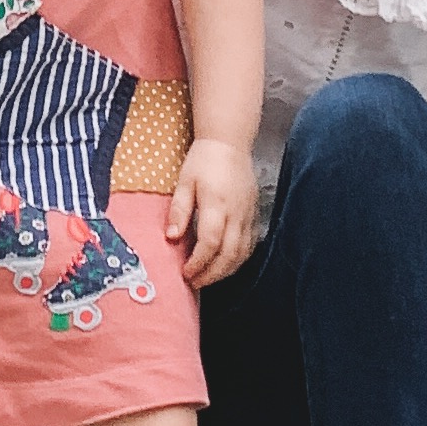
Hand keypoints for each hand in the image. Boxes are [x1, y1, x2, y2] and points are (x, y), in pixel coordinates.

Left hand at [166, 139, 256, 287]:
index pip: (210, 243)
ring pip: (242, 253)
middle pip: (229, 255)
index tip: (185, 273)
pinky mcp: (254, 215)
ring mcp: (248, 215)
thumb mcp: (184, 182)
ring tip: (207, 278)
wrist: (230, 142)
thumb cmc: (204, 160)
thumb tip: (172, 237)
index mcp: (217, 205)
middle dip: (212, 274)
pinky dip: (238, 260)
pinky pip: (250, 245)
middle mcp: (236, 213)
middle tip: (195, 283)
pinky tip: (225, 264)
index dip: (198, 263)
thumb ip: (179, 210)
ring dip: (225, 271)